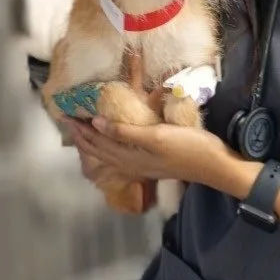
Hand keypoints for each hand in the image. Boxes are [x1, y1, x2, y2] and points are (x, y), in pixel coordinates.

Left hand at [68, 113, 229, 186]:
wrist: (212, 165)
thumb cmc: (186, 147)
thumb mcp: (156, 136)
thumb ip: (125, 131)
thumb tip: (96, 123)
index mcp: (129, 157)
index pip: (97, 142)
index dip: (81, 128)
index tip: (67, 114)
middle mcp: (130, 164)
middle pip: (98, 151)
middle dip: (82, 137)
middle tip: (68, 121)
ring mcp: (140, 166)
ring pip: (107, 155)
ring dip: (93, 144)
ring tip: (82, 133)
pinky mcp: (150, 163)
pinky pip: (118, 156)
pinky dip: (108, 148)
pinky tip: (110, 145)